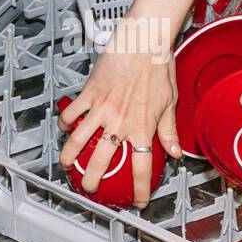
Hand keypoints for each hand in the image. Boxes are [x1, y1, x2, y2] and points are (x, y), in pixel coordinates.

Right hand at [59, 26, 181, 207]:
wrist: (143, 41)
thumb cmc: (158, 66)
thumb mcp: (170, 102)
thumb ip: (169, 130)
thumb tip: (175, 151)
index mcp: (143, 127)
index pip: (142, 168)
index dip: (141, 189)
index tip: (139, 200)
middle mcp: (120, 121)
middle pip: (102, 161)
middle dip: (93, 180)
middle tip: (90, 188)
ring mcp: (102, 108)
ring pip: (79, 140)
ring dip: (70, 156)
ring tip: (67, 165)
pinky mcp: (89, 94)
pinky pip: (72, 114)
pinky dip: (66, 124)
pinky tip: (66, 128)